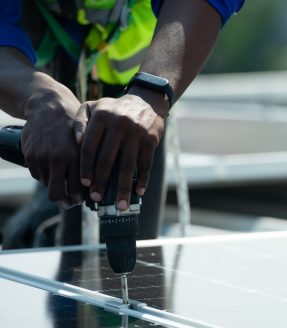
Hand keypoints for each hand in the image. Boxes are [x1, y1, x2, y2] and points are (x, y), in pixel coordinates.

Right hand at [21, 80, 81, 206]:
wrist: (49, 105)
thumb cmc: (74, 124)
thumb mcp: (88, 140)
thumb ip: (91, 161)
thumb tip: (97, 184)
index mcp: (75, 156)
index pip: (76, 189)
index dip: (78, 199)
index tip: (81, 201)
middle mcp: (57, 158)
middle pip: (57, 194)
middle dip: (64, 202)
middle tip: (69, 202)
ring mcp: (41, 157)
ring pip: (46, 185)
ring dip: (55, 185)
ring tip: (62, 180)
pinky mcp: (30, 154)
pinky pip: (36, 174)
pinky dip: (44, 175)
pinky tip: (52, 168)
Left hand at [73, 90, 166, 210]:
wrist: (146, 101)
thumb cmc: (114, 110)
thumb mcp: (94, 107)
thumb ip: (80, 122)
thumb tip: (76, 142)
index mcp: (101, 117)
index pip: (90, 147)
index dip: (86, 167)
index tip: (84, 184)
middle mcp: (118, 124)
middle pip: (107, 159)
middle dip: (101, 182)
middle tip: (97, 198)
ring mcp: (136, 133)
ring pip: (127, 166)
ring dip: (123, 188)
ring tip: (120, 206)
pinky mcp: (151, 140)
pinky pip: (146, 164)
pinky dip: (143, 180)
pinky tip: (138, 193)